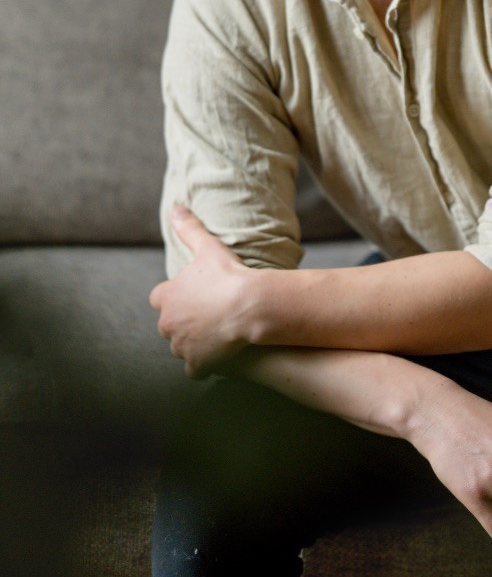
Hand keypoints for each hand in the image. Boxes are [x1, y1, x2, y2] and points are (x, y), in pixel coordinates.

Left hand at [149, 206, 251, 377]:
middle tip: (207, 314)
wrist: (248, 306)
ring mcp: (181, 346)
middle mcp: (167, 323)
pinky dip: (203, 364)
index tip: (191, 295)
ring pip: (180, 346)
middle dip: (183, 321)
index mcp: (166, 297)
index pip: (158, 299)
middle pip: (168, 325)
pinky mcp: (196, 363)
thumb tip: (176, 207)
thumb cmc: (228, 275)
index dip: (174, 297)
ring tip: (216, 333)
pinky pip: (194, 369)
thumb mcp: (208, 247)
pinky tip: (217, 356)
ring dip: (193, 342)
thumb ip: (189, 229)